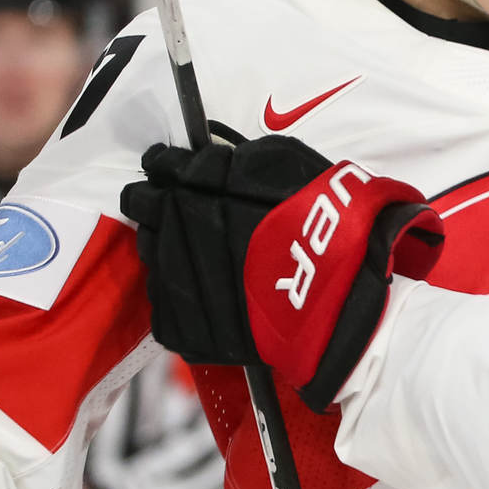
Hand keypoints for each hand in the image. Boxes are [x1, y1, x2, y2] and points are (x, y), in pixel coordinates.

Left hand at [121, 135, 442, 409]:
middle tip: (179, 211)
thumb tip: (203, 162)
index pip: (161, 166)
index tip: (168, 169)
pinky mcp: (184, 326)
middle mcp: (175, 229)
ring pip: (151, 254)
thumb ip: (235, 161)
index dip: (165, 166)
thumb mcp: (282, 163)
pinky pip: (165, 304)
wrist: (342, 295)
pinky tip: (208, 291)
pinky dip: (180, 294)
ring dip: (166, 246)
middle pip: (145, 209)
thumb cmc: (323, 223)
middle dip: (157, 205)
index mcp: (197, 183)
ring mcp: (175, 280)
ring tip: (198, 252)